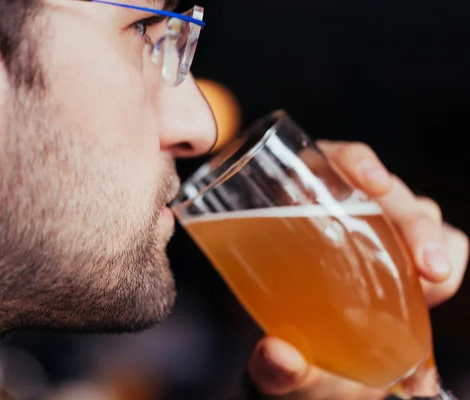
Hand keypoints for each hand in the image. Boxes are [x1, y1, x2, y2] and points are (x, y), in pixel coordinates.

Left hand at [247, 140, 468, 399]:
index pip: (325, 162)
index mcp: (297, 210)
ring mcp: (379, 231)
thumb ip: (272, 364)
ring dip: (431, 240)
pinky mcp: (409, 255)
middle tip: (424, 266)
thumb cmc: (294, 346)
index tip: (375, 184)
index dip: (353, 161)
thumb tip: (277, 355)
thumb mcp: (278, 360)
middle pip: (385, 189)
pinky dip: (449, 260)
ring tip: (431, 280)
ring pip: (418, 211)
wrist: (325, 370)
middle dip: (411, 220)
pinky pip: (445, 242)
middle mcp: (341, 211)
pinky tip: (433, 289)